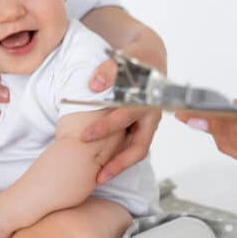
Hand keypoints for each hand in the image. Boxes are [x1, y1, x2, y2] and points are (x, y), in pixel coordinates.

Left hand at [82, 58, 161, 182]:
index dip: (105, 127)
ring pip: (136, 152)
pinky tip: (101, 166)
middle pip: (138, 148)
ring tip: (99, 179)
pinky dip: (118, 157)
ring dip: (119, 165)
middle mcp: (151, 117)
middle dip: (118, 163)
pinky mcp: (142, 128)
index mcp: (148, 100)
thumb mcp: (126, 58)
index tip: (84, 136)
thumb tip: (95, 85)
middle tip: (98, 176)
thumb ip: (109, 69)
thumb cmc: (138, 58)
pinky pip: (132, 147)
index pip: (125, 117)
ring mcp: (147, 125)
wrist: (152, 59)